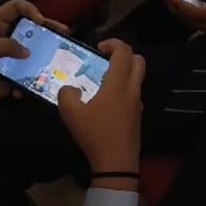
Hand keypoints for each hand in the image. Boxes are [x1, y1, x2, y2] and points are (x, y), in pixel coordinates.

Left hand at [0, 0, 67, 114]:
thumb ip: (7, 46)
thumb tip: (27, 53)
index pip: (16, 8)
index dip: (30, 10)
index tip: (41, 22)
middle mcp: (6, 38)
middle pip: (31, 27)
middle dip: (48, 28)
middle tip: (64, 32)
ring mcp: (13, 57)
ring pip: (35, 50)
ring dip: (48, 53)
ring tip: (62, 54)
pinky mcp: (16, 75)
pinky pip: (30, 74)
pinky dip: (35, 78)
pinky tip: (38, 82)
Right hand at [58, 39, 144, 175]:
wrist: (117, 162)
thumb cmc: (95, 134)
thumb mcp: (71, 114)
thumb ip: (66, 94)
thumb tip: (70, 88)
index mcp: (118, 84)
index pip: (125, 52)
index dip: (113, 43)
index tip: (98, 48)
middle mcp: (132, 90)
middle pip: (139, 61)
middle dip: (123, 54)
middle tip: (105, 60)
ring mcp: (138, 103)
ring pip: (137, 78)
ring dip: (123, 72)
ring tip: (101, 81)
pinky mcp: (137, 116)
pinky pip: (133, 93)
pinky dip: (123, 88)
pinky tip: (105, 100)